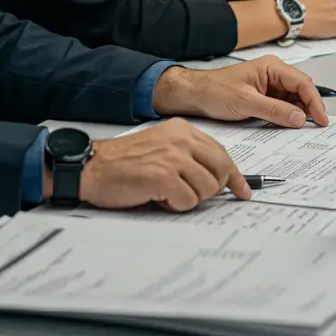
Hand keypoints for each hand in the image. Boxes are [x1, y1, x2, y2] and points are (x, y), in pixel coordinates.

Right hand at [79, 119, 250, 211]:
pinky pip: (188, 201)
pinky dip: (175, 206)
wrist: (93, 166)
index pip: (220, 152)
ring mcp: (172, 157)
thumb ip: (188, 154)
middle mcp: (180, 139)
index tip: (242, 190)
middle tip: (194, 194)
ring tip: (167, 192)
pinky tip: (158, 197)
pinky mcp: (163, 176)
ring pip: (207, 188)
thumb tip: (218, 176)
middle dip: (214, 188)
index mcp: (181, 129)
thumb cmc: (124, 161)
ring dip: (190, 198)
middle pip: (221, 169)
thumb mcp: (161, 146)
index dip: (233, 175)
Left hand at [153, 56, 327, 127]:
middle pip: (301, 90)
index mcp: (271, 67)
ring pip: (293, 100)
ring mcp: (269, 85)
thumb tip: (300, 117)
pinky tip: (288, 126)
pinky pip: (282, 106)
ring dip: (298, 114)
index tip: (321, 120)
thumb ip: (275, 110)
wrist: (194, 95)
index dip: (315, 102)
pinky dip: (287, 116)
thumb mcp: (246, 103)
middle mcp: (272, 73)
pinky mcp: (263, 96)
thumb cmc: (214, 90)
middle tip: (315, 127)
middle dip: (310, 108)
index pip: (303, 83)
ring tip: (302, 129)